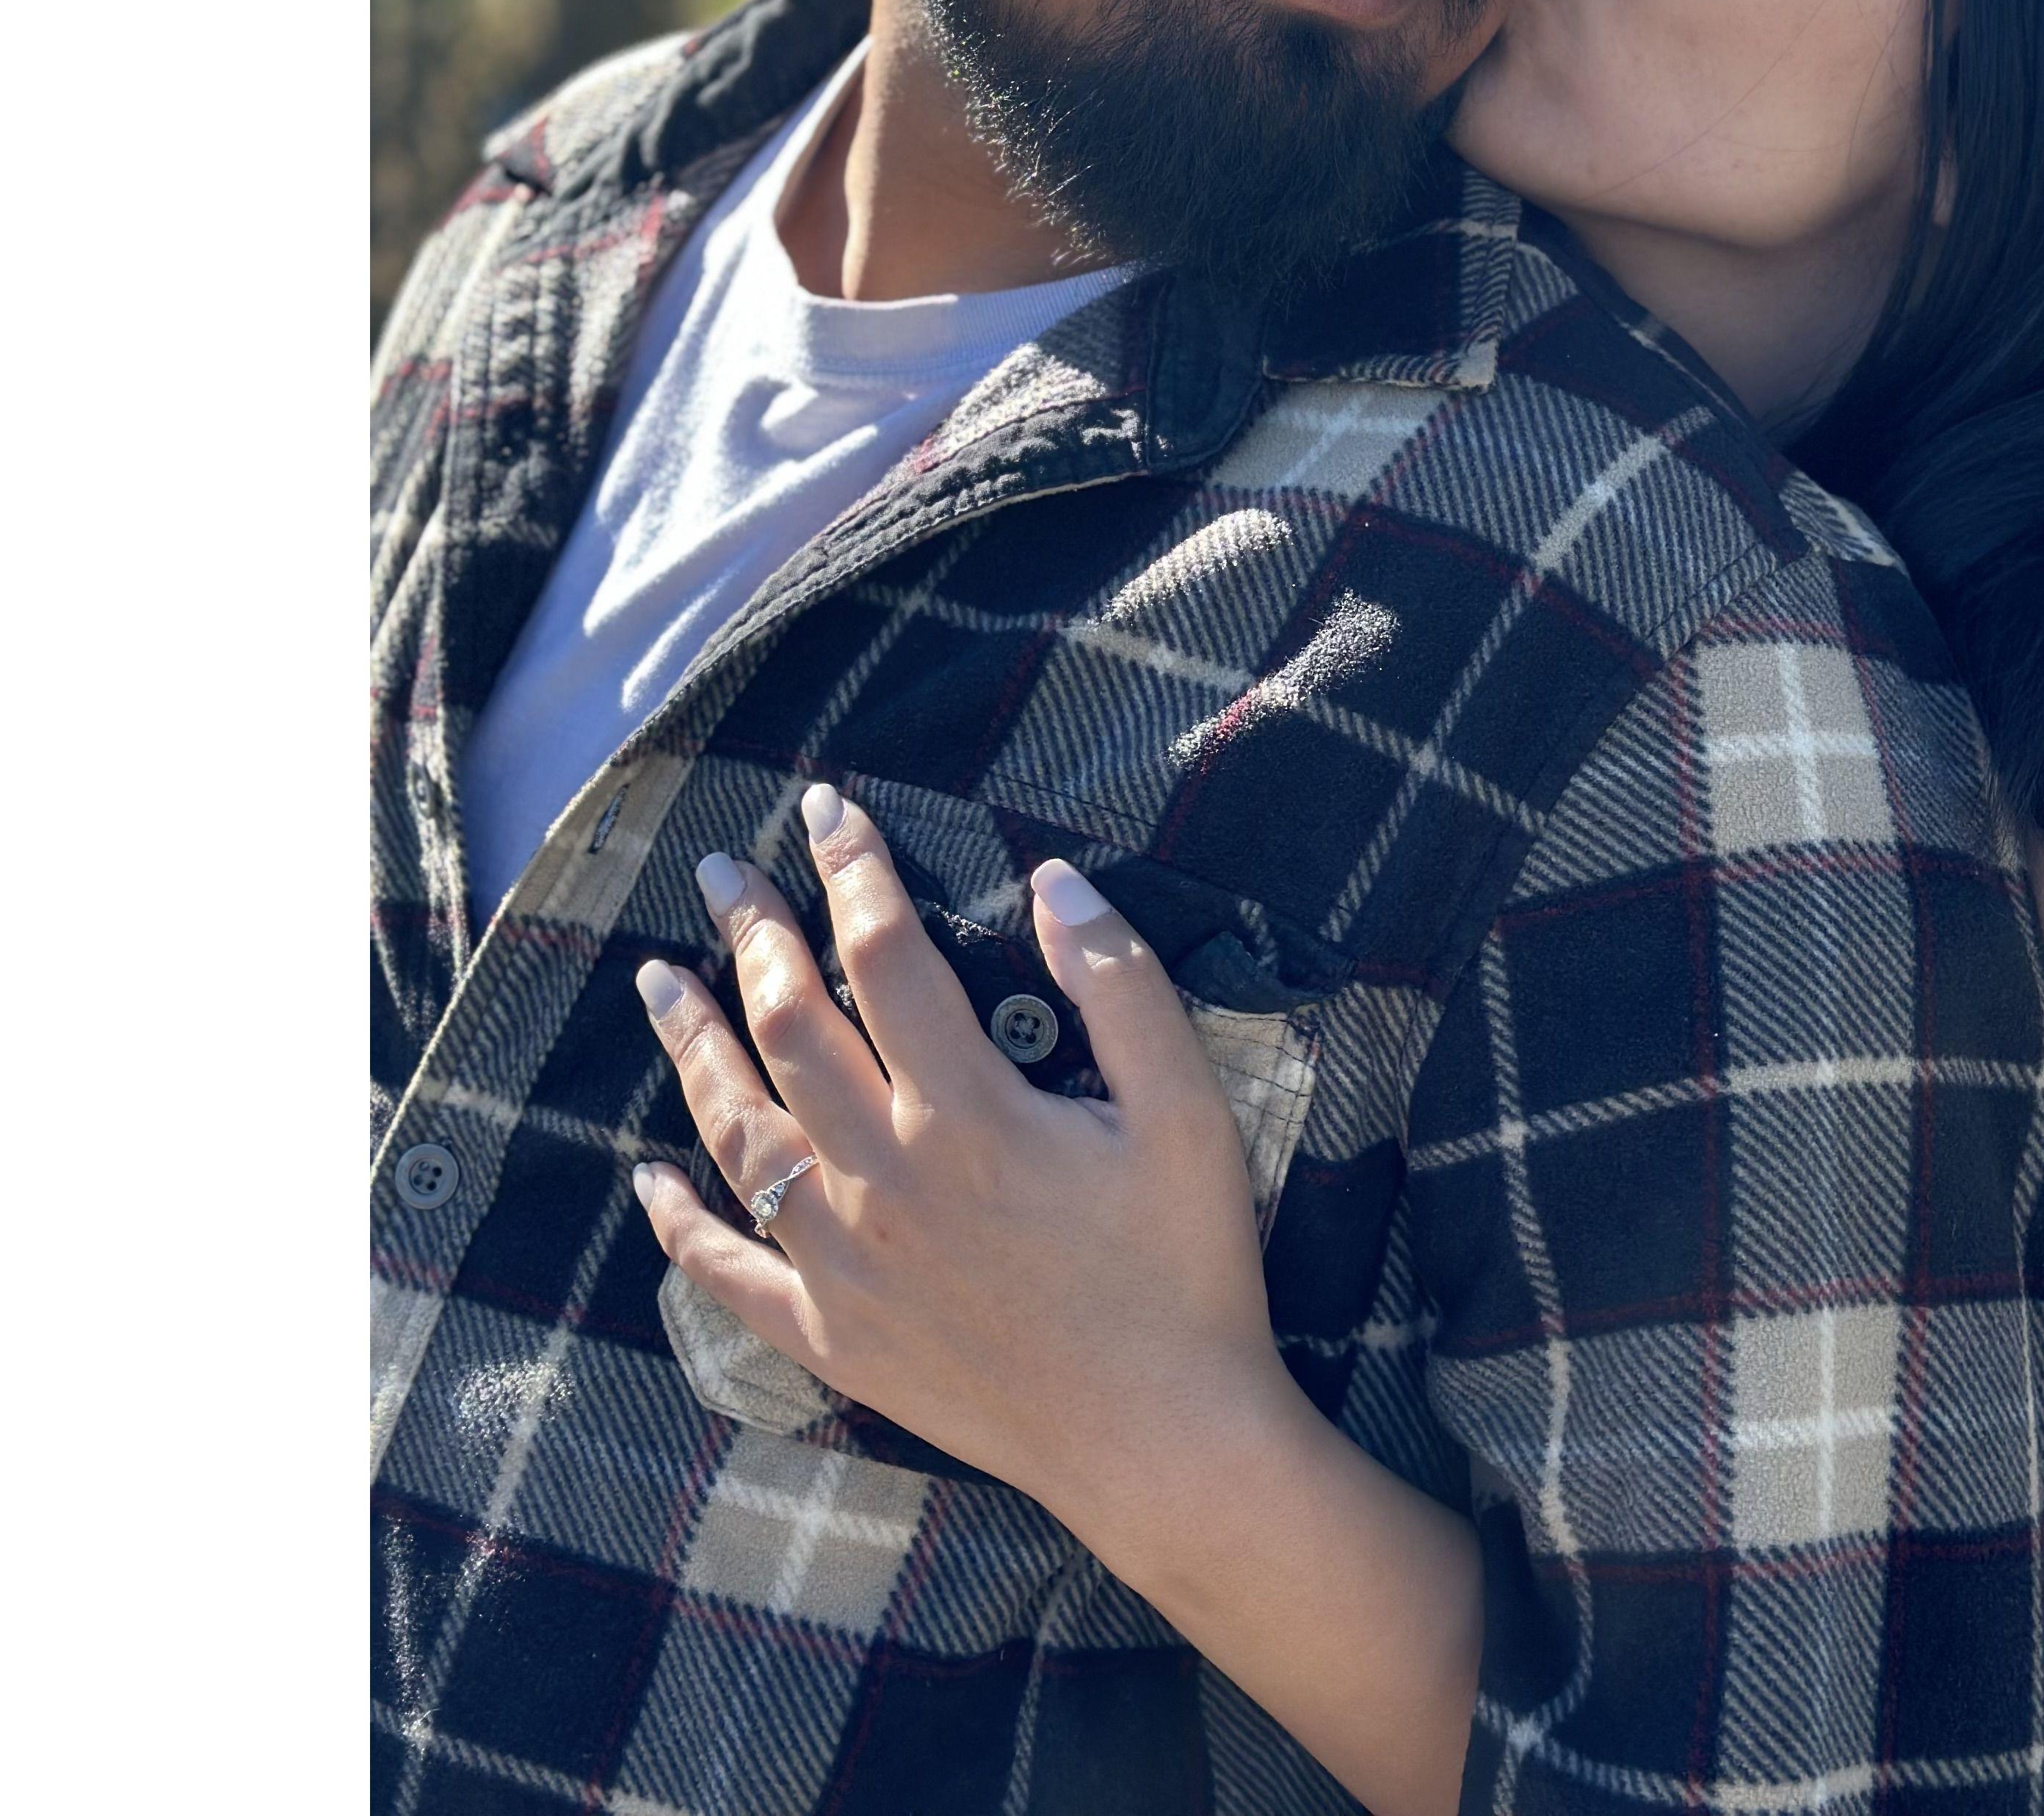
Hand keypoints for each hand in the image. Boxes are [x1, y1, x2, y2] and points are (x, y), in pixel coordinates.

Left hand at [629, 786, 1294, 1563]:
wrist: (1166, 1444)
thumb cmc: (1188, 1269)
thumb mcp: (1187, 1110)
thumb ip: (1120, 983)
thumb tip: (1054, 881)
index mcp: (968, 1113)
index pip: (886, 955)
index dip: (853, 870)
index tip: (825, 808)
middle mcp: (884, 1180)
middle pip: (790, 1026)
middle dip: (752, 934)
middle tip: (720, 873)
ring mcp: (845, 1265)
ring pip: (739, 1132)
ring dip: (693, 1045)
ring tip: (657, 979)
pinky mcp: (834, 1340)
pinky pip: (728, 1273)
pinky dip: (678, 1223)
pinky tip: (645, 1179)